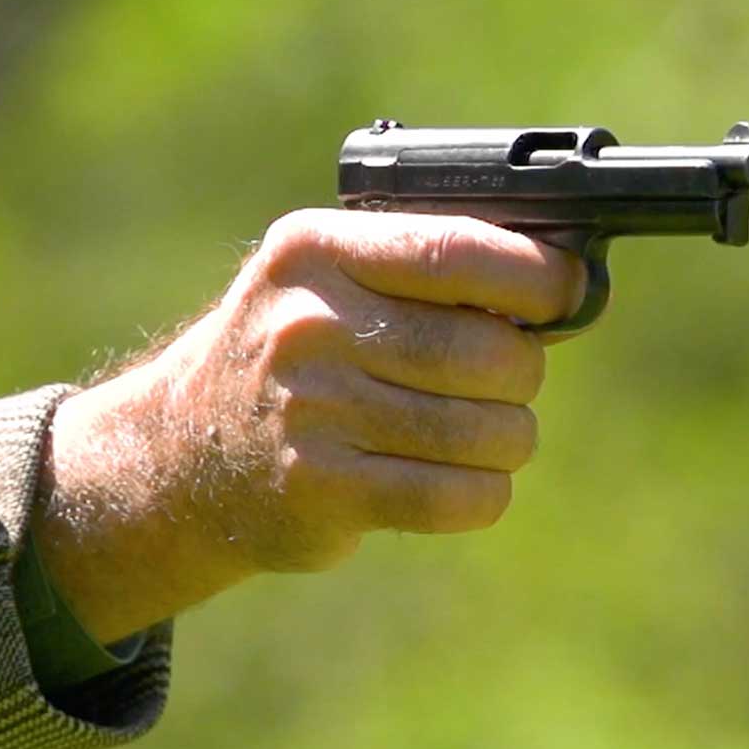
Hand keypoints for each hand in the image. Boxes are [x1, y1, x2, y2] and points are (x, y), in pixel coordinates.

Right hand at [33, 209, 587, 642]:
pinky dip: (485, 492)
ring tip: (488, 431)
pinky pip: (455, 495)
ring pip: (483, 428)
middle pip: (486, 351)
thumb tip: (561, 280)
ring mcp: (310, 411)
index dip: (537, 277)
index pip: (455, 253)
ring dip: (510, 436)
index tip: (566, 293)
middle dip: (523, 370)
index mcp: (316, 252)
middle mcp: (307, 326)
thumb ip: (421, 264)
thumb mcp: (326, 278)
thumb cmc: (294, 352)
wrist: (182, 453)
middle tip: (508, 377)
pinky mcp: (321, 490)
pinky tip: (467, 480)